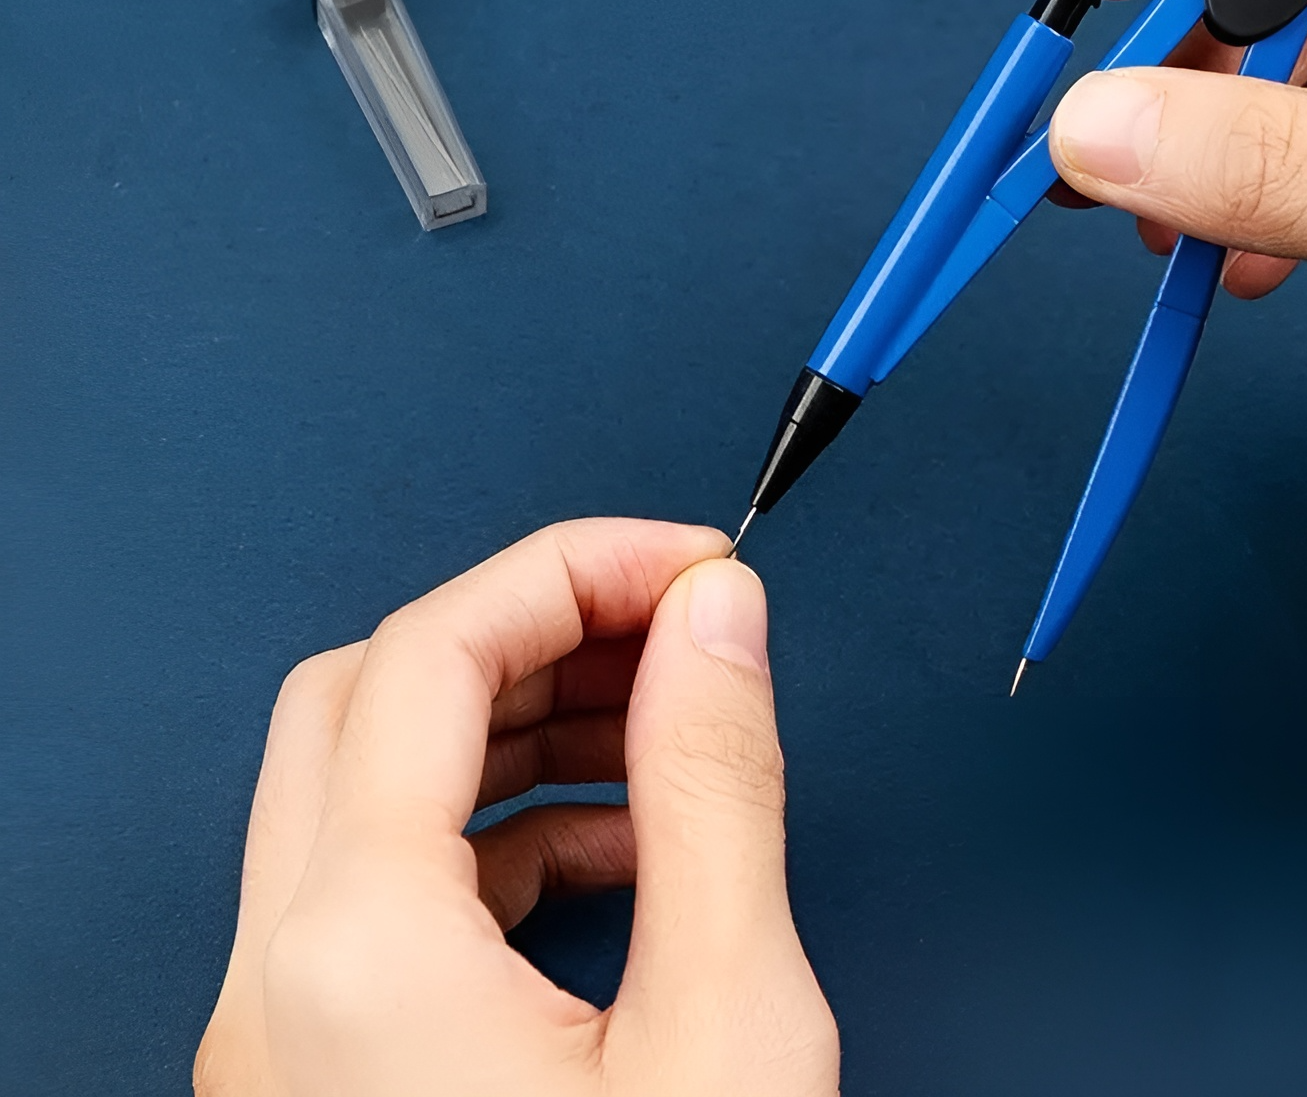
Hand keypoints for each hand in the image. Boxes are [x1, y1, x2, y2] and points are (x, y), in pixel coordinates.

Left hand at [194, 518, 838, 1096]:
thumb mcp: (728, 1031)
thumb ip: (716, 793)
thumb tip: (714, 617)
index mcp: (357, 955)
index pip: (436, 650)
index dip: (578, 568)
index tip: (694, 564)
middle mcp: (276, 987)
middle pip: (368, 695)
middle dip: (534, 630)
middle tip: (670, 623)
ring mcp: (278, 1040)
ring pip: (364, 788)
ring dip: (518, 722)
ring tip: (664, 722)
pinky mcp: (316, 1078)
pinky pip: (382, 893)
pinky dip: (500, 830)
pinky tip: (624, 846)